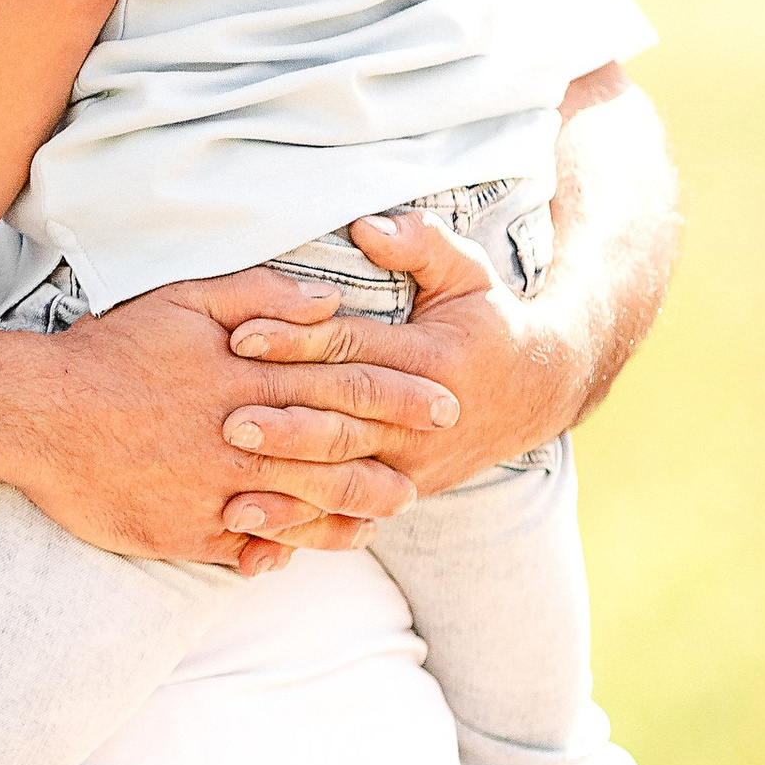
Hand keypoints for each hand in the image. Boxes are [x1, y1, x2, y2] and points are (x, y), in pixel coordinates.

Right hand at [0, 279, 452, 576]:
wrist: (37, 415)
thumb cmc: (110, 351)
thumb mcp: (184, 301)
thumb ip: (260, 296)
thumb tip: (327, 300)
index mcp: (247, 379)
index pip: (341, 387)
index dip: (397, 395)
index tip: (442, 399)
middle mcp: (240, 440)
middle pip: (333, 455)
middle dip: (388, 461)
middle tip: (429, 471)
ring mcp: (214, 493)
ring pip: (301, 509)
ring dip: (348, 513)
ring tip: (385, 515)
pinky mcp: (185, 532)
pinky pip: (248, 548)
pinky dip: (283, 550)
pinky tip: (306, 551)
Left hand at [214, 208, 583, 533]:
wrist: (537, 391)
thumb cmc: (488, 320)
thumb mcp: (467, 271)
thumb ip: (421, 243)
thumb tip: (367, 225)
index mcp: (430, 360)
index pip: (353, 349)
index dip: (297, 341)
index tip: (242, 336)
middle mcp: (421, 420)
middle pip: (344, 421)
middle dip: (286, 424)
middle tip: (227, 420)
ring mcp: (414, 465)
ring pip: (344, 481)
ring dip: (288, 488)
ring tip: (234, 492)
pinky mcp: (404, 494)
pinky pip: (348, 517)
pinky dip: (302, 531)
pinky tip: (256, 539)